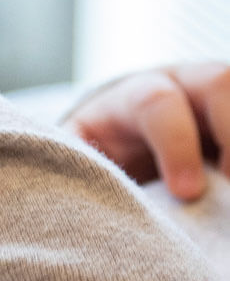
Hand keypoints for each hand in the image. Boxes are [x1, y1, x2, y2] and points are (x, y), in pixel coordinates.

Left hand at [63, 62, 229, 200]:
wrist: (114, 153)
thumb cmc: (90, 161)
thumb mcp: (73, 160)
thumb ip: (74, 165)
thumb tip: (65, 197)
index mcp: (129, 98)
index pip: (156, 101)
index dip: (175, 144)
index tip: (185, 194)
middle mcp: (180, 86)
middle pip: (219, 82)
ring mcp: (213, 103)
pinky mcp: (228, 123)